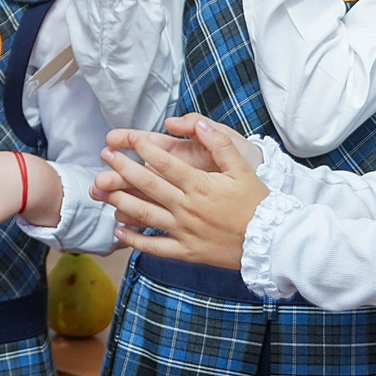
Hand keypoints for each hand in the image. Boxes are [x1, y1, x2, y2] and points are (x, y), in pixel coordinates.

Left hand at [103, 118, 267, 268]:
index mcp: (201, 185)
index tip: (127, 138)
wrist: (272, 242)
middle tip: (105, 155)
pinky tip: (118, 229)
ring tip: (103, 188)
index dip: (143, 148)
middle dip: (123, 167)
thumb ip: (218, 144)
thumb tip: (197, 124)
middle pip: (148, 184)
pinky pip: (154, 246)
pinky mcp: (186, 252)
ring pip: (145, 214)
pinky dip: (134, 239)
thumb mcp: (242, 168)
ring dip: (121, 199)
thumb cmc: (258, 203)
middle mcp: (188, 207)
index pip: (165, 163)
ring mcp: (184, 231)